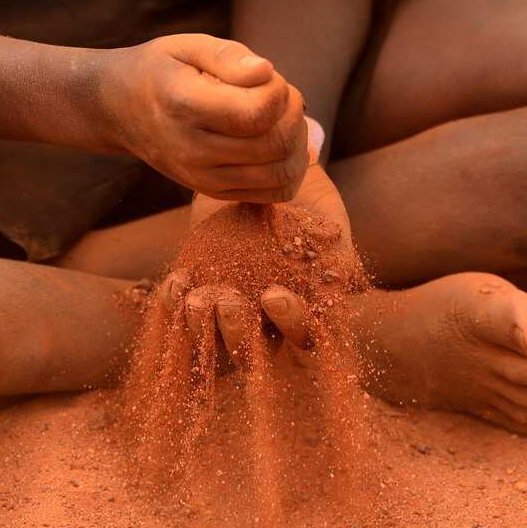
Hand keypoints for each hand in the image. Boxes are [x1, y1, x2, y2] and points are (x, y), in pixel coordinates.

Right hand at [102, 34, 308, 201]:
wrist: (120, 111)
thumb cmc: (160, 71)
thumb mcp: (186, 46)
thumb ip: (228, 56)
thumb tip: (266, 72)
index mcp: (185, 107)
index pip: (258, 113)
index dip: (279, 90)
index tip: (266, 76)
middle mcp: (193, 151)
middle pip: (276, 145)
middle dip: (294, 114)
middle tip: (282, 96)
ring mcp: (203, 178)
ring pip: (281, 174)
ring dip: (297, 143)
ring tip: (281, 120)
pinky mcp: (214, 192)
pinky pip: (274, 194)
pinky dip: (290, 170)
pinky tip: (278, 145)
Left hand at [165, 163, 355, 369]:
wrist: (263, 176)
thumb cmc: (308, 203)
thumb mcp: (329, 222)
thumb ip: (340, 252)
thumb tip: (351, 283)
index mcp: (303, 313)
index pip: (303, 336)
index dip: (290, 322)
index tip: (273, 294)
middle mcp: (265, 323)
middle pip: (250, 351)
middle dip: (236, 332)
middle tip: (228, 302)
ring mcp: (228, 313)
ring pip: (213, 341)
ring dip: (201, 326)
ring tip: (196, 299)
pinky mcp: (199, 294)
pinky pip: (181, 312)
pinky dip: (176, 301)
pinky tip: (176, 281)